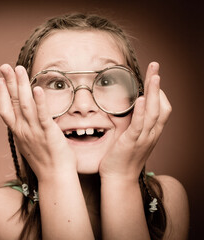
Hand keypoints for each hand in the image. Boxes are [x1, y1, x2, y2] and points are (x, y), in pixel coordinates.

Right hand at [0, 64, 76, 180]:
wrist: (55, 177)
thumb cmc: (45, 162)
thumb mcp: (29, 144)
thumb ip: (26, 130)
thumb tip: (24, 121)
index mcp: (18, 132)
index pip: (6, 109)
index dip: (2, 94)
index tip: (0, 80)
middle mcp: (23, 130)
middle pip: (12, 102)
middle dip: (8, 83)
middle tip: (5, 66)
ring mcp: (34, 131)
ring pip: (25, 104)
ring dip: (21, 86)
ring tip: (19, 69)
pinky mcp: (48, 133)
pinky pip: (42, 115)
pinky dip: (39, 101)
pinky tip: (37, 88)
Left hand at [99, 62, 171, 181]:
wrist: (118, 179)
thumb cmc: (121, 159)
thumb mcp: (130, 139)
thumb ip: (132, 124)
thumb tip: (126, 110)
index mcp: (151, 132)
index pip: (162, 108)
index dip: (160, 92)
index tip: (153, 77)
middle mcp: (151, 134)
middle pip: (162, 105)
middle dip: (159, 84)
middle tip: (156, 66)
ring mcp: (143, 138)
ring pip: (154, 112)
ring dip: (155, 92)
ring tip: (154, 75)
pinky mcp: (132, 142)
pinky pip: (140, 125)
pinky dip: (143, 111)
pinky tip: (143, 98)